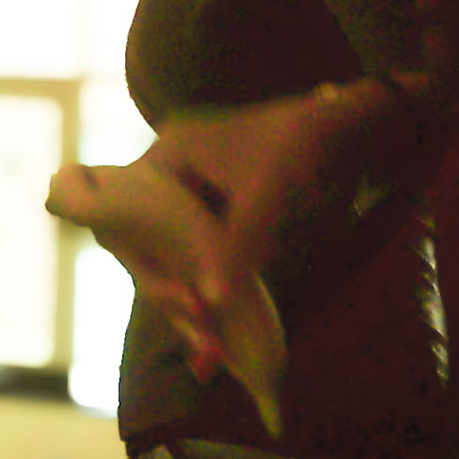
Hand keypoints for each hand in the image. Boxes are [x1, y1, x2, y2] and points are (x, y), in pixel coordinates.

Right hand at [49, 85, 398, 434]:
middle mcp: (166, 169)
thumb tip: (210, 303)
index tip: (177, 298)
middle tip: (195, 326)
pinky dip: (197, 277)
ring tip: (205, 336)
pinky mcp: (209, 203)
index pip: (123, 212)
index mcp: (166, 155)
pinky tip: (214, 313)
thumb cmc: (295, 147)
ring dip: (179, 286)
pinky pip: (188, 244)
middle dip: (162, 283)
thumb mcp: (266, 195)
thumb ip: (237, 245)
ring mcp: (186, 186)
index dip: (141, 261)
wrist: (335, 122)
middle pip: (140, 235)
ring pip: (164, 245)